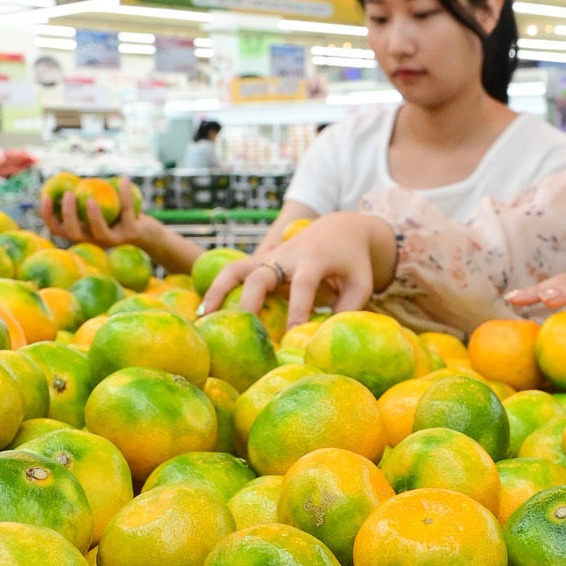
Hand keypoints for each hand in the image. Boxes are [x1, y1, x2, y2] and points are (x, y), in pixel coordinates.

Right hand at [40, 178, 196, 274]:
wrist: (148, 233)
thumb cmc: (117, 214)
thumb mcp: (99, 204)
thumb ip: (83, 194)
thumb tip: (64, 175)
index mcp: (82, 234)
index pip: (58, 229)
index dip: (48, 215)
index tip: (45, 196)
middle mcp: (94, 241)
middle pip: (74, 234)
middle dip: (68, 215)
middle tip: (69, 194)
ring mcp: (112, 241)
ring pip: (99, 232)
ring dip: (93, 216)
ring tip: (90, 198)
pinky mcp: (131, 235)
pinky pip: (127, 213)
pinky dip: (125, 194)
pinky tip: (124, 179)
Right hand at [200, 212, 398, 327]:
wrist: (340, 227)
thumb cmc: (353, 262)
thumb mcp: (361, 284)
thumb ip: (348, 309)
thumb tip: (325, 338)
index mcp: (315, 259)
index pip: (302, 284)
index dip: (297, 309)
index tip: (290, 336)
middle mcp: (287, 256)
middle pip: (260, 275)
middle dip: (250, 302)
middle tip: (243, 331)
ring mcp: (270, 256)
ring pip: (237, 268)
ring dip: (218, 290)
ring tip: (203, 316)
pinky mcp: (260, 260)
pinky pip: (234, 272)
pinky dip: (217, 288)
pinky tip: (204, 311)